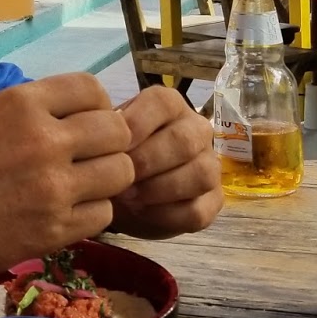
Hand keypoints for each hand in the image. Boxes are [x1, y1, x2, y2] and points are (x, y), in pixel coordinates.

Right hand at [0, 74, 137, 282]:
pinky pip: (104, 214)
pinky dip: (92, 213)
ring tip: (81, 186)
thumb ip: (33, 112)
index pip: (92, 89)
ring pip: (120, 173)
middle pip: (117, 132)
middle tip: (90, 157)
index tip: (86, 122)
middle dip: (109, 143)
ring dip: (106, 179)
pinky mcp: (55, 229)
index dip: (95, 106)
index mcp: (22, 102)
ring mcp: (54, 187)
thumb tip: (80, 116)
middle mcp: (44, 139)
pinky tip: (66, 211)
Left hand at [107, 86, 220, 239]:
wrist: (124, 196)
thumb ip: (107, 133)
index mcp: (171, 106)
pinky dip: (166, 214)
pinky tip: (142, 212)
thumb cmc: (115, 157)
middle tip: (121, 176)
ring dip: (160, 188)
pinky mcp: (213, 201)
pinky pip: (198, 209)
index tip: (112, 145)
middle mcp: (197, 130)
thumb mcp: (107, 140)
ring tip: (130, 196)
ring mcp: (210, 165)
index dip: (137, 123)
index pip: (163, 103)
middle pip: (184, 140)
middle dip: (147, 161)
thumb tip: (103, 137)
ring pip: (200, 174)